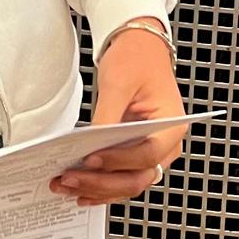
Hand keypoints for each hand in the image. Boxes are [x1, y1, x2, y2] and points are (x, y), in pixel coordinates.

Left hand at [54, 25, 185, 206]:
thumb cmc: (137, 59)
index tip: (90, 159)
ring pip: (128, 183)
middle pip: (137, 177)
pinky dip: (102, 187)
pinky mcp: (137, 154)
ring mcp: (153, 152)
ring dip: (97, 189)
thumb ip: (106, 117)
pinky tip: (81, 190)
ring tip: (66, 185)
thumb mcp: (118, 84)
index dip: (117, 161)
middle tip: (70, 179)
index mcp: (171, 126)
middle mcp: (167, 145)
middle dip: (102, 183)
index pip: (147, 155)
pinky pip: (122, 178)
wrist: (140, 48)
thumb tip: (88, 147)